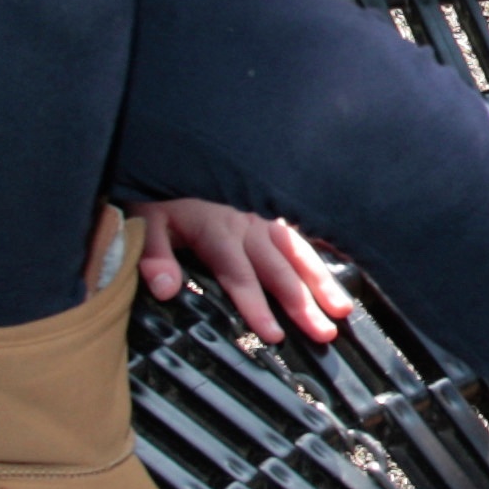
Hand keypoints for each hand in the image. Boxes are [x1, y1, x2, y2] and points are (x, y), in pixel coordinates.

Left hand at [137, 198, 354, 344]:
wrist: (173, 152)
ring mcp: (263, 218)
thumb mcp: (143, 222)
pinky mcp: (270, 213)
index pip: (239, 275)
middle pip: (279, 270)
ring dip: (322, 282)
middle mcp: (247, 224)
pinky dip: (323, 252)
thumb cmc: (159, 196)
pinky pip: (300, 234)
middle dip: (304, 304)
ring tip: (344, 310)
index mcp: (217, 229)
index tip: (274, 335)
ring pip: (298, 253)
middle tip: (326, 334)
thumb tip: (164, 290)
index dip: (257, 307)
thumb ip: (153, 256)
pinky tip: (344, 269)